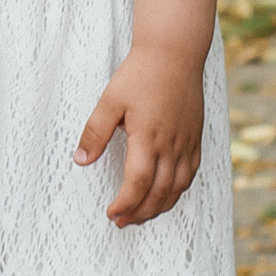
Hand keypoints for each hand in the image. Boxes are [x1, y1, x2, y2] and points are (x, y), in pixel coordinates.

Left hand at [76, 39, 206, 224]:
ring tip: (140, 215)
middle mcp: (171, 145)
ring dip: (159, 207)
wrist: (175, 53)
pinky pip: (190, 174)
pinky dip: (177, 191)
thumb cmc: (140, 74)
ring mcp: (186, 143)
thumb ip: (95, 132)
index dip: (125, 203)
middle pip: (159, 193)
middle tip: (122, 222)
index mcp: (148, 137)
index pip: (138, 183)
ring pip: (177, 187)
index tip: (111, 213)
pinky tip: (165, 195)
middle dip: (139, 212)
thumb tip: (81, 160)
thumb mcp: (110, 100)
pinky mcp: (195, 138)